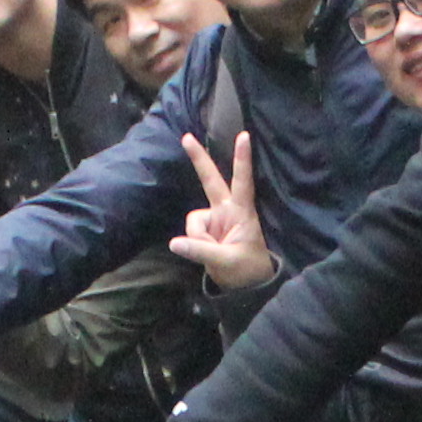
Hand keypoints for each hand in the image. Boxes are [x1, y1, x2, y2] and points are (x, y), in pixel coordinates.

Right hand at [173, 130, 271, 291]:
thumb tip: (174, 243)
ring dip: (197, 238)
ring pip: (193, 220)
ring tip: (213, 254)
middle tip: (186, 137)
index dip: (242, 160)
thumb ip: (201, 251)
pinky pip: (191, 232)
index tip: (244, 136)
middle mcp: (227, 210)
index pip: (243, 182)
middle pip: (211, 180)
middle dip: (199, 159)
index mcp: (242, 212)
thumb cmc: (247, 270)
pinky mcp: (206, 229)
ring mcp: (215, 218)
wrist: (245, 286)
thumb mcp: (226, 262)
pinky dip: (193, 243)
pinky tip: (206, 253)